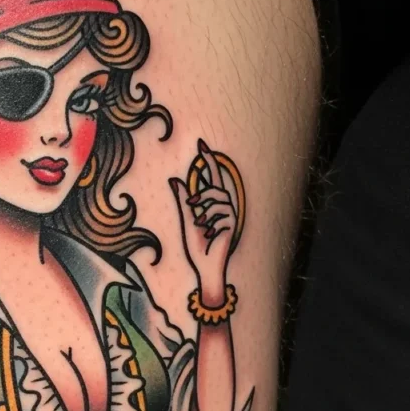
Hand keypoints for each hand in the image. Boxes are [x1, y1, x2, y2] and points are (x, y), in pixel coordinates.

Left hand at [170, 139, 236, 293]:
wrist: (205, 268)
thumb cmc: (196, 246)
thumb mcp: (186, 220)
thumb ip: (183, 200)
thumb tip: (174, 179)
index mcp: (211, 203)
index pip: (211, 176)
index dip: (207, 160)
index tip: (201, 143)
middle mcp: (223, 206)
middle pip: (217, 185)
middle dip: (205, 189)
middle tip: (191, 202)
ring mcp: (230, 214)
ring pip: (219, 198)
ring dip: (205, 210)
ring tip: (199, 225)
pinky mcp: (234, 224)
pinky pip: (223, 214)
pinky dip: (212, 223)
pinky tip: (209, 235)